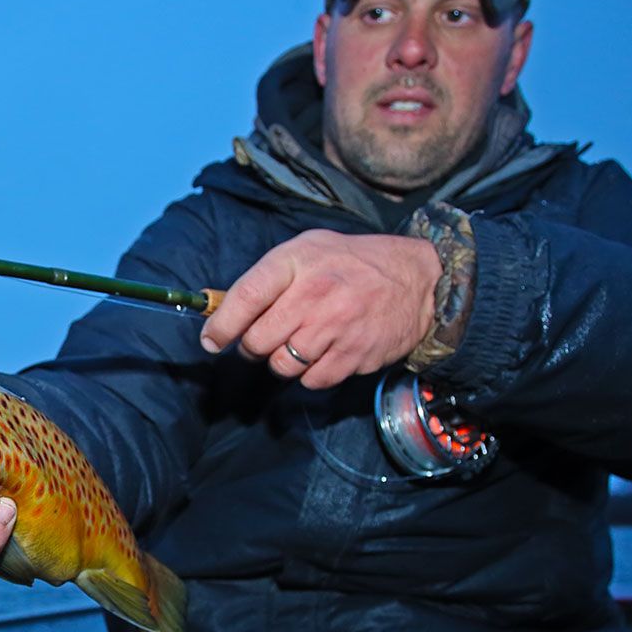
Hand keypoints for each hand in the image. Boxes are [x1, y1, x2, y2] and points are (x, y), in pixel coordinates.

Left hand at [199, 230, 439, 388]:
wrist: (419, 280)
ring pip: (281, 365)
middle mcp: (315, 294)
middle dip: (252, 346)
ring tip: (298, 342)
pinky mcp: (353, 355)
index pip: (245, 297)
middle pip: (257, 340)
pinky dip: (310, 374)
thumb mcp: (309, 250)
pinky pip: (311, 381)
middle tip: (263, 338)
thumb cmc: (353, 264)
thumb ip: (267, 277)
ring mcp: (336, 327)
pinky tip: (323, 352)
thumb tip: (220, 309)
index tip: (211, 340)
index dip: (221, 324)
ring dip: (281, 361)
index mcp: (298, 261)